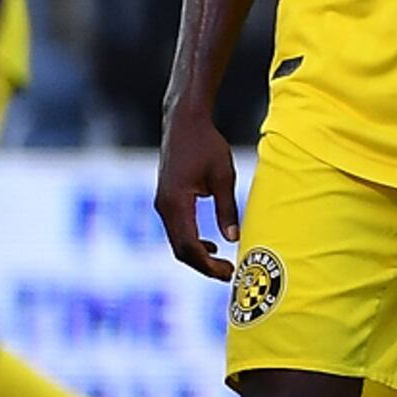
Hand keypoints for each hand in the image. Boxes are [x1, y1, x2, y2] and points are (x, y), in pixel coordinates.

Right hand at [155, 115, 242, 281]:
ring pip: (177, 241)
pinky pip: (177, 229)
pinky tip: (211, 246)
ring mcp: (162, 204)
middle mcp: (164, 207)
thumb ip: (227, 208)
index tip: (230, 272)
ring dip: (197, 256)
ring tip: (222, 265)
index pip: (189, 246)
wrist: (183, 122)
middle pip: (180, 249)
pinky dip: (192, 242)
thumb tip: (233, 239)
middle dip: (203, 266)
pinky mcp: (167, 200)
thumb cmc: (206, 145)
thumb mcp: (224, 176)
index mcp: (176, 203)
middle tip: (229, 274)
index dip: (208, 265)